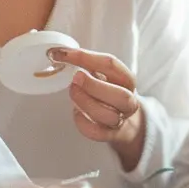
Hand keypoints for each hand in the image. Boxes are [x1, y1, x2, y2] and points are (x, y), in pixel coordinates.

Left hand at [50, 48, 146, 170]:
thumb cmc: (109, 92)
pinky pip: (96, 132)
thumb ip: (88, 64)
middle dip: (94, 86)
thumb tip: (60, 54)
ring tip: (73, 92)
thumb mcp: (104, 74)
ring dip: (86, 102)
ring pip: (109, 116)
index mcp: (127, 80)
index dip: (85, 57)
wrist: (126, 120)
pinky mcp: (109, 134)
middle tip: (75, 77)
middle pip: (121, 96)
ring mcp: (121, 120)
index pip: (111, 64)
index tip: (62, 53)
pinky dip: (83, 121)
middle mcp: (128, 101)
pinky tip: (76, 112)